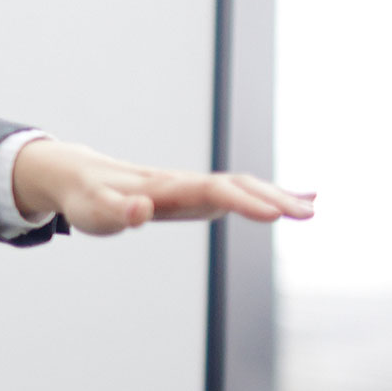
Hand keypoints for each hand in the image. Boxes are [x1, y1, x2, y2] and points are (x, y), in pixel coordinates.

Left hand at [10, 139, 316, 236]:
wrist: (78, 175)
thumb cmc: (85, 198)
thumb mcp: (94, 212)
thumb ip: (119, 212)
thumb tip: (141, 210)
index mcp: (164, 188)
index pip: (212, 191)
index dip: (244, 202)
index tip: (276, 214)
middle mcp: (184, 183)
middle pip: (237, 185)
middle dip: (274, 197)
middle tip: (309, 215)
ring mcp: (192, 188)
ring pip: (242, 186)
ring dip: (278, 195)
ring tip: (313, 210)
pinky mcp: (194, 194)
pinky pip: (238, 191)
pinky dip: (270, 193)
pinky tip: (302, 198)